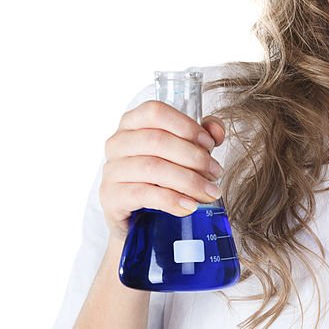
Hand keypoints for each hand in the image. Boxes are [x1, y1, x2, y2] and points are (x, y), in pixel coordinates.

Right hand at [99, 100, 225, 242]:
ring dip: (188, 180)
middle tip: (215, 172)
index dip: (186, 125)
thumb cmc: (162, 176)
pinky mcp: (111, 197)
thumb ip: (203, 135)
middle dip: (194, 157)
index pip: (155, 112)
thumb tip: (216, 130)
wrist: (139, 217)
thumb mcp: (184, 151)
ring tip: (208, 192)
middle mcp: (117, 142)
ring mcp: (111, 170)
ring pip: (152, 168)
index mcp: (133, 122)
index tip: (209, 143)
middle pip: (157, 140)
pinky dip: (171, 200)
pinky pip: (143, 194)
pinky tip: (189, 206)